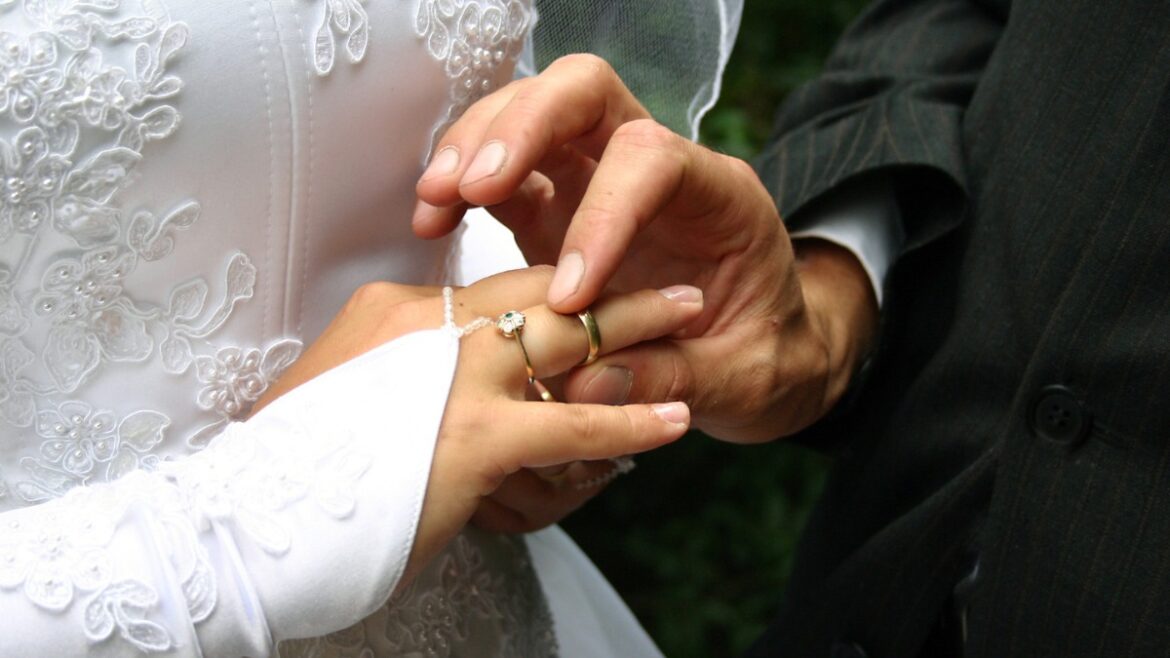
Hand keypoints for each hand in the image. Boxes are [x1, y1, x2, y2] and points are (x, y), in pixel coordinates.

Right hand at [252, 266, 703, 581]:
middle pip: (540, 289)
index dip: (552, 287)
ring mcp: (452, 377)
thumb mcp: (337, 399)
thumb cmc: (289, 474)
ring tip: (690, 315)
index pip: (490, 286)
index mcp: (392, 312)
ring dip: (638, 324)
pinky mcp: (474, 436)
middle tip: (667, 279)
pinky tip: (674, 420)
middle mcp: (426, 327)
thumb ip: (390, 377)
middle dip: (611, 282)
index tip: (587, 289)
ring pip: (567, 335)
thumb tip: (421, 384)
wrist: (246, 528)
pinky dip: (632, 420)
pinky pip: (575, 421)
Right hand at [414, 55, 877, 443]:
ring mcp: (602, 182)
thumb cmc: (765, 357)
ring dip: (477, 147)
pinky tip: (434, 221)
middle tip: (475, 185)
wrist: (763, 354)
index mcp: (721, 197)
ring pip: (534, 115)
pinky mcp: (559, 211)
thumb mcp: (745, 381)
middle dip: (524, 126)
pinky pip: (505, 175)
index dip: (603, 213)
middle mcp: (658, 169)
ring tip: (435, 202)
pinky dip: (464, 188)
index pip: (653, 159)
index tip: (569, 295)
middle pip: (586, 94)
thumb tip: (588, 382)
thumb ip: (675, 378)